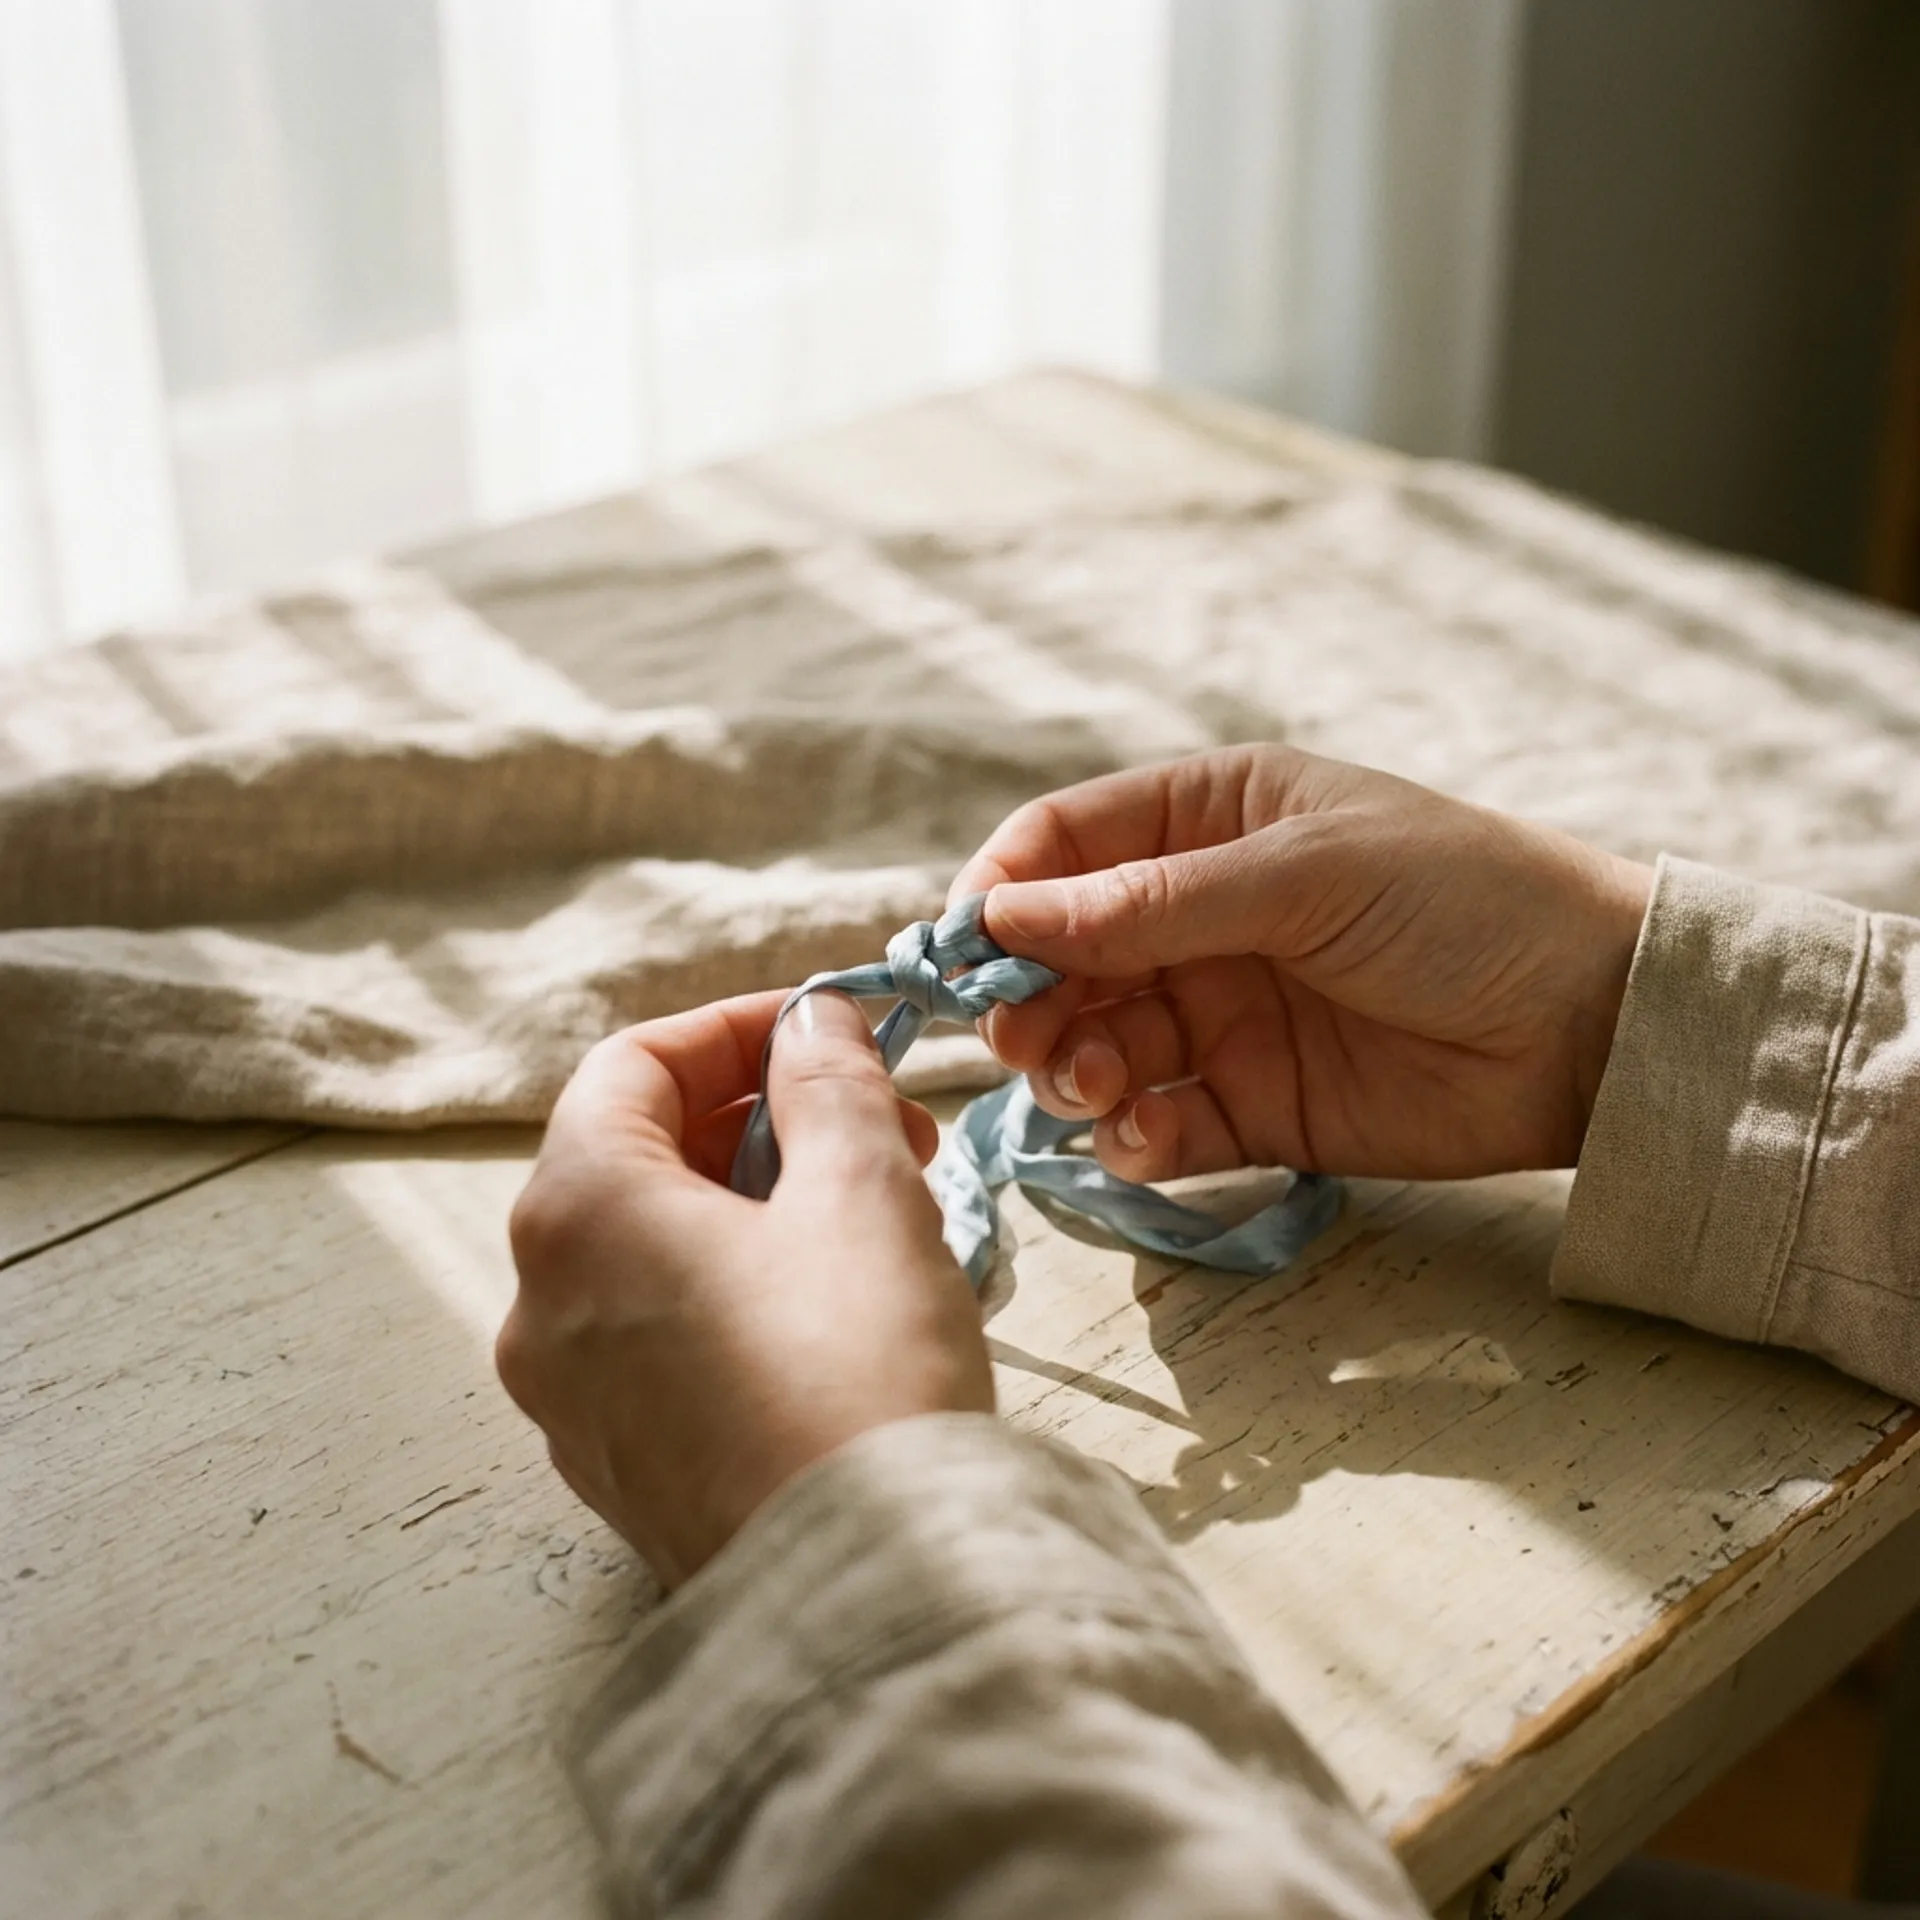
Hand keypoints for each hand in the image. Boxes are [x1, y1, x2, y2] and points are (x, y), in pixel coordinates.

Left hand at [497, 989, 992, 1587]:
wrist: (869, 1587)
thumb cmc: (858, 1365)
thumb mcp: (861, 1188)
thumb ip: (828, 1081)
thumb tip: (812, 1023)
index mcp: (576, 1212)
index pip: (631, 1065)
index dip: (736, 1031)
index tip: (828, 1029)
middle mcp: (541, 1303)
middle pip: (636, 1158)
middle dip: (763, 1121)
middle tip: (879, 1122)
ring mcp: (569, 1400)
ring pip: (655, 1254)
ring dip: (759, 1205)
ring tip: (878, 1212)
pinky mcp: (619, 1470)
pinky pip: (664, 1340)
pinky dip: (738, 1291)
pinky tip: (840, 1305)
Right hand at [953, 746, 1652, 1182]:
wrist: (1596, 1022)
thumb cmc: (1462, 901)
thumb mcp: (1306, 875)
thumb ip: (1153, 904)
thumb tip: (1005, 919)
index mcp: (1210, 820)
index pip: (1064, 844)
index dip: (1002, 893)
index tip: (962, 954)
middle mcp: (1198, 914)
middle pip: (1061, 955)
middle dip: (1027, 998)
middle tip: (1024, 1040)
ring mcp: (1222, 1012)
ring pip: (1095, 1043)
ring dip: (1073, 1069)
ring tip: (1098, 1087)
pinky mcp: (1252, 1105)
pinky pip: (1157, 1124)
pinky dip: (1132, 1138)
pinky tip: (1147, 1138)